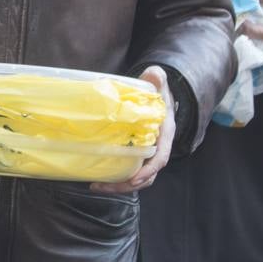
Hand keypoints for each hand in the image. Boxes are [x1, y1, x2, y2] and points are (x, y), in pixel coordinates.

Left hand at [88, 65, 175, 194]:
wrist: (158, 96)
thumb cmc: (158, 91)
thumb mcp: (159, 83)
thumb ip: (157, 78)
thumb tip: (155, 75)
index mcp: (165, 133)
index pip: (160, 158)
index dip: (148, 170)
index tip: (134, 179)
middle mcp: (159, 147)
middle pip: (147, 175)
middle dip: (127, 184)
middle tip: (104, 187)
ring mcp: (148, 153)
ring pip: (138, 178)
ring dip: (119, 186)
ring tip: (98, 186)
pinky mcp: (137, 154)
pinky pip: (130, 171)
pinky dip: (116, 178)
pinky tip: (99, 178)